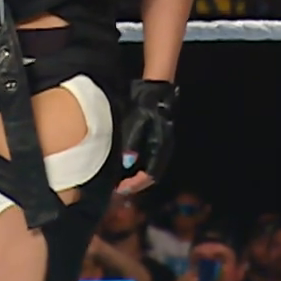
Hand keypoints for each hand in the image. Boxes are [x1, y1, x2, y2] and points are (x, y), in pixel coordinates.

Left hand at [116, 80, 177, 195]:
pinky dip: (136, 167)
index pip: (149, 175)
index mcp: (159, 149)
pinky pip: (147, 161)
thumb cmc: (145, 108)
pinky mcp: (154, 142)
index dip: (134, 184)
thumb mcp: (135, 125)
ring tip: (119, 179)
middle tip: (118, 187)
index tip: (120, 187)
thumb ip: (131, 145)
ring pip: (148, 169)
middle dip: (134, 183)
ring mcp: (159, 146)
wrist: (153, 92)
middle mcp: (162, 151)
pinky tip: (124, 165)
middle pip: (149, 175)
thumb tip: (126, 163)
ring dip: (135, 176)